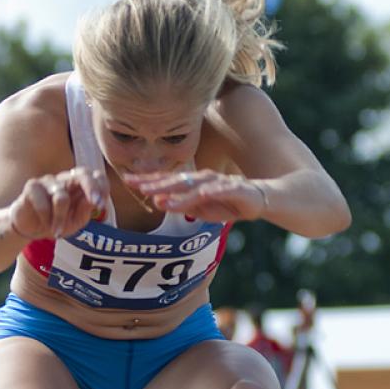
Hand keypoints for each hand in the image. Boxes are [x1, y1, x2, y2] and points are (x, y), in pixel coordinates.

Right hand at [7, 166, 109, 240]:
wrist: (30, 228)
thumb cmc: (56, 222)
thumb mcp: (75, 222)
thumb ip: (85, 211)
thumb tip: (94, 201)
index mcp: (79, 185)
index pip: (96, 176)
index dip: (102, 187)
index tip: (102, 206)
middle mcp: (65, 179)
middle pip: (83, 173)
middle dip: (92, 188)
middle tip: (96, 205)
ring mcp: (48, 181)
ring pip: (61, 197)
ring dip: (60, 219)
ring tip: (56, 232)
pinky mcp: (32, 186)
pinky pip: (43, 204)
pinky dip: (46, 218)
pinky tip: (44, 224)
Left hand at [125, 170, 267, 223]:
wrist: (261, 198)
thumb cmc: (229, 203)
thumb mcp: (202, 209)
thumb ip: (183, 205)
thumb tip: (160, 202)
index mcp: (194, 182)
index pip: (167, 180)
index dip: (148, 180)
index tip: (128, 181)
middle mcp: (203, 178)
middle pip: (176, 180)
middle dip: (155, 184)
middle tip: (135, 186)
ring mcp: (219, 182)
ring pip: (193, 186)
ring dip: (175, 191)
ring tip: (158, 198)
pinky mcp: (234, 188)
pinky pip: (219, 191)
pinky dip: (207, 193)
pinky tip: (197, 195)